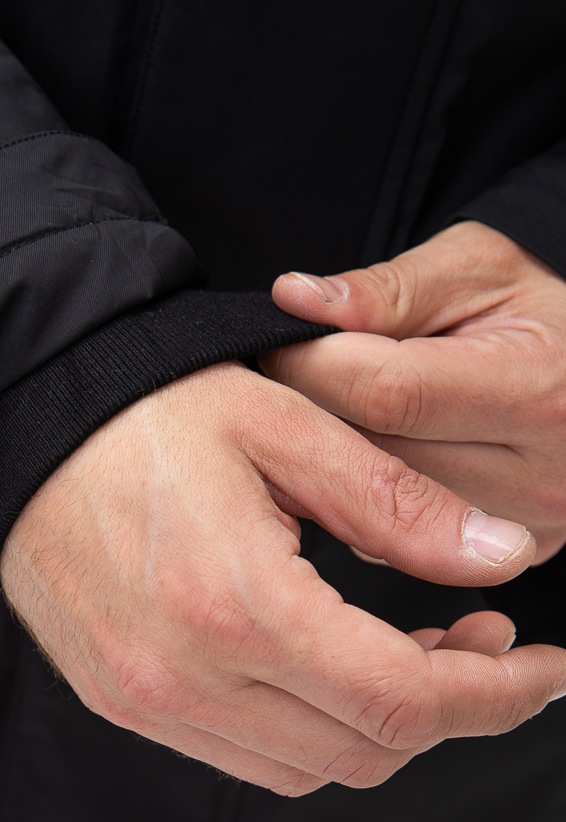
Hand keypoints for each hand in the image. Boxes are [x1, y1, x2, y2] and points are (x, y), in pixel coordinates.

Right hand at [0, 362, 565, 794]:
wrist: (24, 422)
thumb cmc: (151, 409)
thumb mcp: (289, 426)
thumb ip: (402, 507)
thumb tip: (506, 558)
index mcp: (236, 604)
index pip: (403, 701)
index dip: (497, 697)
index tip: (545, 669)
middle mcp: (185, 678)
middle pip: (363, 752)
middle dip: (450, 713)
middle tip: (484, 640)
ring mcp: (144, 700)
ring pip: (307, 770)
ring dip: (379, 727)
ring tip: (411, 652)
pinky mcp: (120, 702)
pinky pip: (243, 756)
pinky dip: (308, 732)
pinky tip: (324, 666)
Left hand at [267, 220, 565, 562]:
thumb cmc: (540, 303)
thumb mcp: (474, 268)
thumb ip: (384, 289)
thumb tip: (293, 298)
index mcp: (537, 387)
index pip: (386, 393)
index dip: (312, 365)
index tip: (280, 341)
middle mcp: (541, 472)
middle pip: (375, 456)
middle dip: (315, 412)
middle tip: (292, 374)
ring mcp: (527, 524)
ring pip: (377, 508)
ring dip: (336, 458)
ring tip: (338, 407)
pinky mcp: (512, 552)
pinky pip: (399, 538)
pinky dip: (368, 497)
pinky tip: (373, 452)